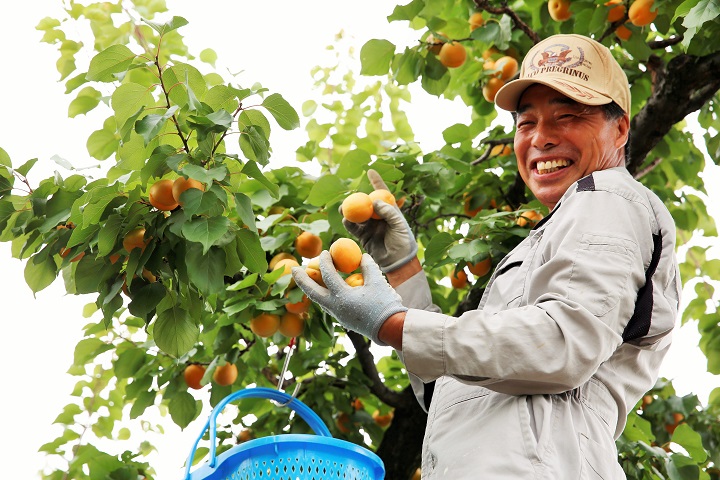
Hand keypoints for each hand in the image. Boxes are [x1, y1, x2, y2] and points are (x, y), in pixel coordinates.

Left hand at [291, 251, 407, 344]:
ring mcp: (338, 316)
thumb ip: (368, 267)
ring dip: (311, 289)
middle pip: (312, 292)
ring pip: (319, 301)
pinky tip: (325, 291)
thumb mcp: (378, 282)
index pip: (328, 276)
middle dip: (301, 280)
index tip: (325, 251)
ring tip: (306, 280)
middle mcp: (335, 308)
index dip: (325, 261)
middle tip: (293, 269)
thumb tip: (363, 256)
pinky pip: (328, 306)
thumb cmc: (385, 304)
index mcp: (342, 297)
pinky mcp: (343, 320)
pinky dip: (324, 296)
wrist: (391, 329)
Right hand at [342, 169, 417, 272]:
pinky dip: (350, 224)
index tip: (370, 171)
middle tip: (350, 196)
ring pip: (358, 216)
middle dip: (357, 199)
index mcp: (390, 211)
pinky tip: (346, 221)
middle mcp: (379, 217)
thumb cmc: (404, 242)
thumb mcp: (399, 225)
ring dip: (350, 212)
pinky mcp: (364, 237)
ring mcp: (371, 227)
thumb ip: (388, 212)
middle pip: (366, 204)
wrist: (399, 262)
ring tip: (344, 209)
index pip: (383, 193)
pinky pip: (355, 228)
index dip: (377, 182)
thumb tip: (375, 201)